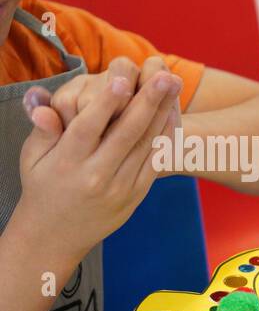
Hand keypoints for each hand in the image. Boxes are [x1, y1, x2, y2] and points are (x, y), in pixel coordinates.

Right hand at [16, 69, 182, 264]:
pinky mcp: (137, 194)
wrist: (56, 235)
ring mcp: (121, 186)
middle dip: (149, 101)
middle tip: (166, 75)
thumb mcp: (32, 160)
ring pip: (147, 145)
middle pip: (127, 132)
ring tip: (175, 85)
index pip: (89, 126)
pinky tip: (173, 114)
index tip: (123, 78)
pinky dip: (166, 137)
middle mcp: (97, 175)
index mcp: (68, 162)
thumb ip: (43, 132)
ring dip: (164, 113)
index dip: (107, 102)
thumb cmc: (43, 188)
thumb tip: (44, 109)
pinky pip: (155, 161)